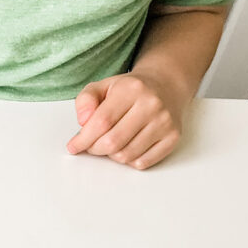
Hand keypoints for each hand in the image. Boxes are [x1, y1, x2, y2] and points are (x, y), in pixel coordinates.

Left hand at [66, 71, 186, 169]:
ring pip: (126, 155)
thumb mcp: (103, 86)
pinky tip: (127, 147)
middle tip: (91, 145)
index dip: (83, 139)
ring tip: (111, 143)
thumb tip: (83, 121)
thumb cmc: (130, 90)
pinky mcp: (173, 137)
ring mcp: (165, 122)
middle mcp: (151, 105)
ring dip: (111, 155)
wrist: (166, 85)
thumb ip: (86, 100)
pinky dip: (129, 160)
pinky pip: (143, 162)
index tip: (73, 146)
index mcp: (131, 90)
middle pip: (112, 142)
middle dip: (95, 149)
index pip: (101, 122)